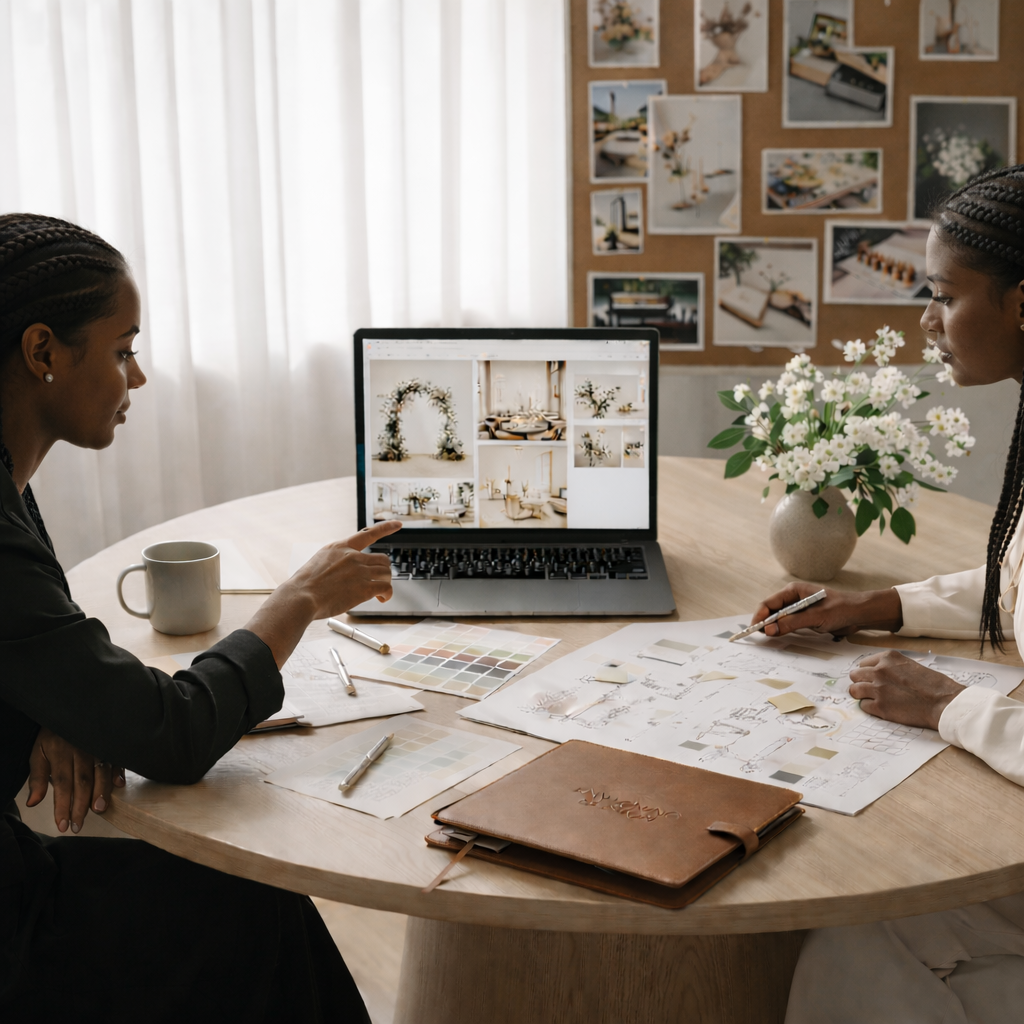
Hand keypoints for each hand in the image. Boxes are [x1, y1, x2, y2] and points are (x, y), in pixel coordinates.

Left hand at [25, 726, 124, 833]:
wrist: (69, 709)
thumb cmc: (53, 736)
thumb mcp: (38, 753)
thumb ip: (37, 778)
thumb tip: (33, 803)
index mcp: (60, 754)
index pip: (61, 785)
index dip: (62, 806)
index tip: (62, 825)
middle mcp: (80, 751)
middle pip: (82, 782)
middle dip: (80, 806)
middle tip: (79, 826)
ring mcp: (97, 747)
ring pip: (100, 772)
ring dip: (100, 792)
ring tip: (98, 810)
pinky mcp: (109, 744)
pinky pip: (116, 759)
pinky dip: (118, 772)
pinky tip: (118, 786)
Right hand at [288, 520, 401, 616]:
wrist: (301, 597)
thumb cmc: (304, 586)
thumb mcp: (318, 562)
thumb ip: (335, 562)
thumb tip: (342, 571)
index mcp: (340, 548)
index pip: (368, 533)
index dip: (385, 528)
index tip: (398, 524)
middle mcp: (352, 556)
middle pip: (382, 559)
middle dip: (383, 571)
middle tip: (377, 582)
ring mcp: (359, 571)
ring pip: (386, 573)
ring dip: (385, 583)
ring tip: (378, 594)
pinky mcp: (364, 588)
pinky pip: (386, 588)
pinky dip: (387, 594)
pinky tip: (381, 599)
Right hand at [750, 583, 902, 638]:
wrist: (859, 614)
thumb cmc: (840, 609)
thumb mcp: (814, 617)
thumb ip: (791, 623)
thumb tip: (769, 630)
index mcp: (793, 591)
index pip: (769, 603)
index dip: (760, 616)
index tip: (756, 629)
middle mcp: (793, 598)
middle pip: (771, 611)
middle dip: (764, 622)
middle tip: (760, 636)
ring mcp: (798, 609)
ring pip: (778, 619)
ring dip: (773, 627)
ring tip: (767, 637)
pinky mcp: (804, 618)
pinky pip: (788, 624)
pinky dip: (782, 631)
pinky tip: (779, 636)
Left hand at [848, 650, 963, 729]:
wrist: (944, 703)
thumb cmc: (935, 685)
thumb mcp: (911, 665)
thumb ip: (892, 667)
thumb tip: (880, 674)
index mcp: (888, 658)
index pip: (863, 663)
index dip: (867, 672)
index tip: (871, 678)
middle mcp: (879, 671)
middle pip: (855, 675)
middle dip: (861, 682)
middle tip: (870, 689)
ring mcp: (878, 689)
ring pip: (854, 690)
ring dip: (861, 695)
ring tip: (871, 698)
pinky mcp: (880, 707)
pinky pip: (863, 706)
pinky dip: (870, 708)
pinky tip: (881, 708)